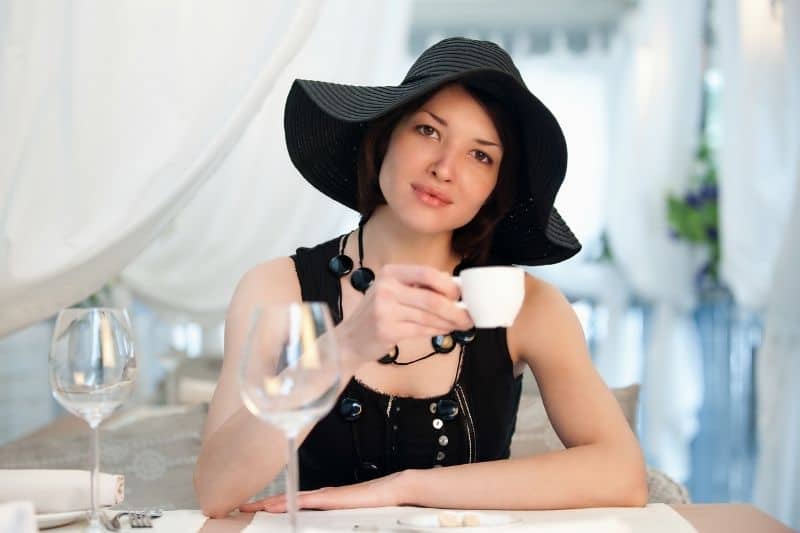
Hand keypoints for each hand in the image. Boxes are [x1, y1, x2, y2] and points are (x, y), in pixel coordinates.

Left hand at [238, 471, 406, 512]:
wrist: (395, 489)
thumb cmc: (379, 501)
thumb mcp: (352, 511)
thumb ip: (336, 515)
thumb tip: (320, 523)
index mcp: (325, 500)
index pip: (293, 501)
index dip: (273, 503)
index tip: (256, 507)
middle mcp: (321, 496)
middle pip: (287, 499)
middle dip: (264, 503)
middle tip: (243, 507)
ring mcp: (326, 496)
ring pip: (291, 500)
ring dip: (270, 504)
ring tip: (252, 508)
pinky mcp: (332, 498)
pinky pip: (305, 502)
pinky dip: (288, 504)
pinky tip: (275, 507)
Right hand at [336, 264, 472, 368]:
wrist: (349, 339)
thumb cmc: (376, 315)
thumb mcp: (392, 291)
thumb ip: (418, 287)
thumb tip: (453, 286)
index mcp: (390, 273)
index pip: (427, 273)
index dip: (448, 284)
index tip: (461, 294)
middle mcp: (386, 288)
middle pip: (431, 298)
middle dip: (455, 308)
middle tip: (468, 315)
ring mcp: (384, 310)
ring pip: (428, 316)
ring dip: (449, 322)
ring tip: (460, 324)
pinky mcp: (387, 330)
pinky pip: (421, 330)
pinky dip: (437, 331)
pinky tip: (445, 331)